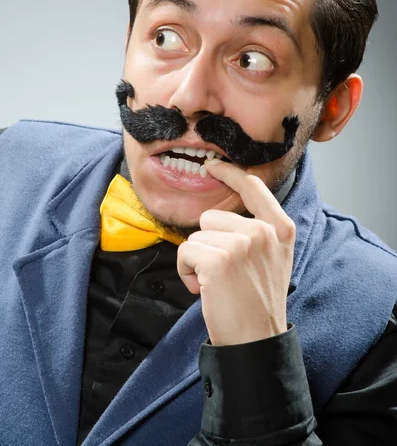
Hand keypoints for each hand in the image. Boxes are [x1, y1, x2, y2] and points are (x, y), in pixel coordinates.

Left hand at [177, 159, 295, 345]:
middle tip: (224, 274)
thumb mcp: (274, 259)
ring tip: (217, 283)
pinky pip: (186, 252)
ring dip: (197, 260)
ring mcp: (242, 243)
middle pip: (212, 216)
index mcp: (281, 228)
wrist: (257, 341)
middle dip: (208, 244)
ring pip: (196, 236)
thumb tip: (223, 213)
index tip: (213, 166)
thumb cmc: (258, 302)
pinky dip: (187, 272)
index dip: (230, 173)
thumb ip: (259, 231)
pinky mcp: (219, 259)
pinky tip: (205, 290)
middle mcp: (263, 231)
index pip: (254, 186)